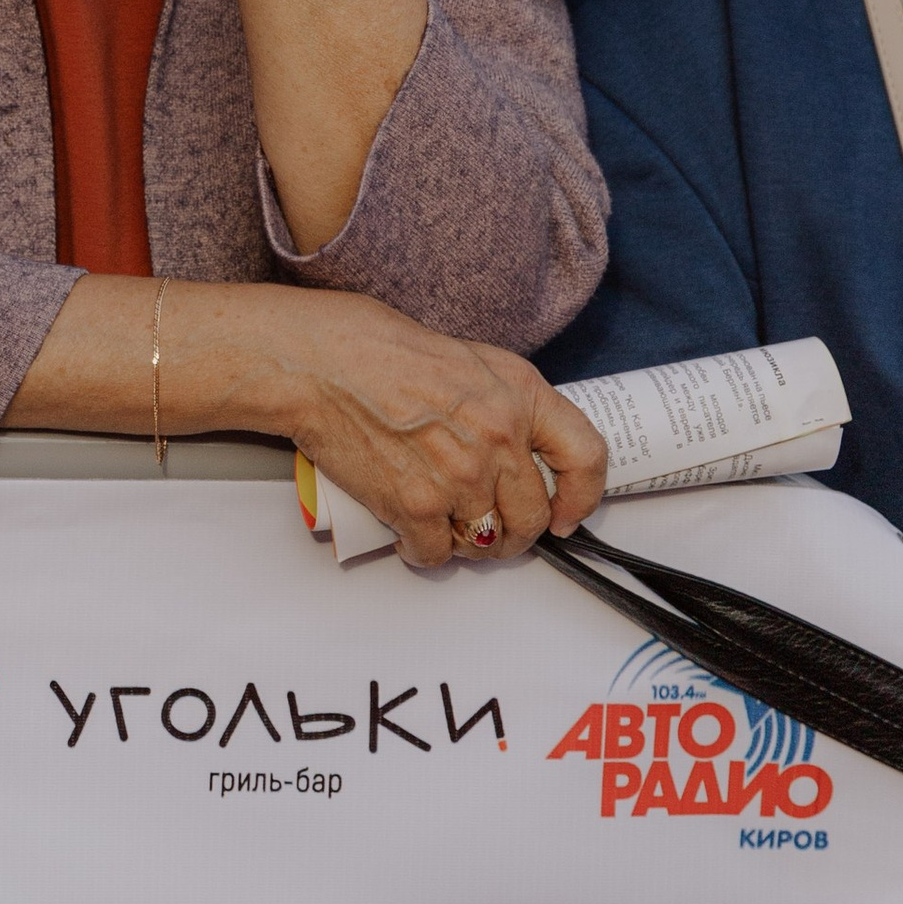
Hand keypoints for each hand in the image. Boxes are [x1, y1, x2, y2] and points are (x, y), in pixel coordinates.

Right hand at [274, 294, 606, 566]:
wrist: (316, 362)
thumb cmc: (372, 349)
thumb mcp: (465, 357)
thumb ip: (498, 401)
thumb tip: (511, 446)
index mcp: (517, 393)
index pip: (586, 457)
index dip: (583, 496)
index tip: (566, 514)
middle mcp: (498, 437)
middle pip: (532, 516)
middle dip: (514, 532)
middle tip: (490, 527)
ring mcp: (461, 476)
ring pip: (487, 542)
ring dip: (468, 544)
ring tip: (445, 525)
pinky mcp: (417, 506)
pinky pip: (436, 554)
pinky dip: (422, 552)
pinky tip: (410, 533)